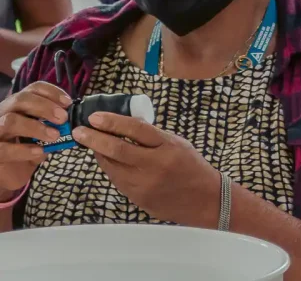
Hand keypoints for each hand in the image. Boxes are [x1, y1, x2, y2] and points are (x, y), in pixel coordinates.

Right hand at [0, 82, 70, 192]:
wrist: (9, 175)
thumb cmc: (27, 151)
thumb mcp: (43, 137)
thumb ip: (54, 127)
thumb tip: (73, 122)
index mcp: (18, 106)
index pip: (33, 89)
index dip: (51, 92)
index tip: (68, 103)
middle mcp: (3, 114)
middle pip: (20, 99)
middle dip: (44, 106)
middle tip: (63, 118)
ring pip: (9, 120)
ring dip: (35, 127)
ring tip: (54, 136)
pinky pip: (3, 148)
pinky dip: (23, 150)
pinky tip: (39, 152)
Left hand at [74, 112, 220, 226]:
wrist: (203, 199)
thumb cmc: (192, 167)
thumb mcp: (178, 144)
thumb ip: (153, 136)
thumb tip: (125, 125)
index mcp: (168, 147)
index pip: (136, 130)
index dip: (113, 122)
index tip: (95, 117)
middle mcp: (155, 165)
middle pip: (117, 149)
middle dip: (94, 138)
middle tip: (80, 130)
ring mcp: (144, 184)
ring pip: (111, 166)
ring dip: (98, 153)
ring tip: (89, 142)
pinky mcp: (137, 197)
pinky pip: (116, 178)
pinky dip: (108, 166)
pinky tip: (105, 158)